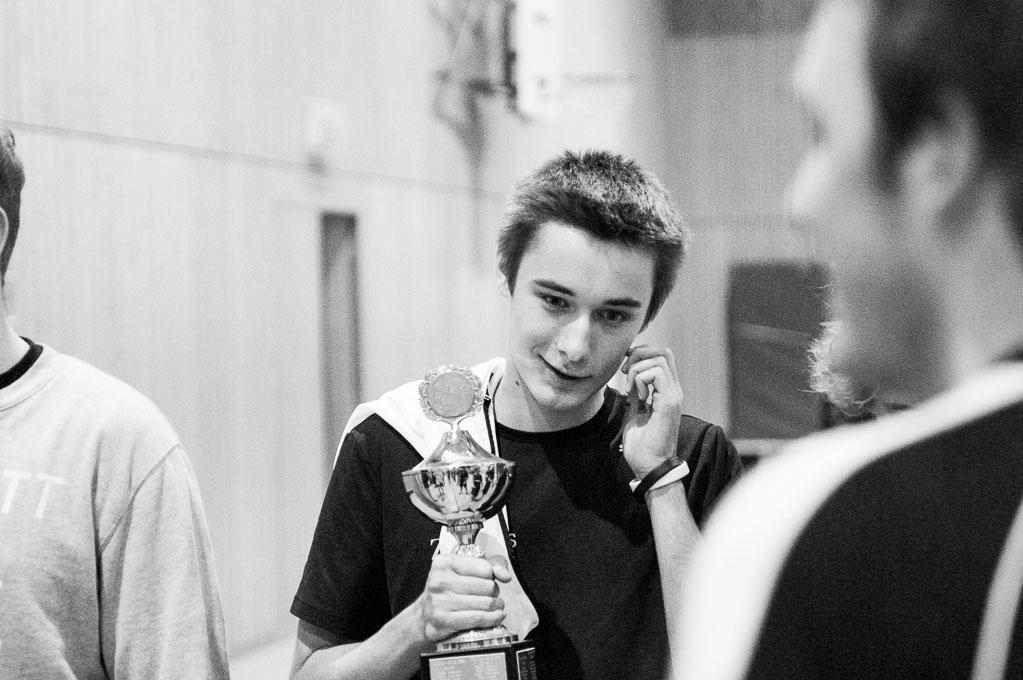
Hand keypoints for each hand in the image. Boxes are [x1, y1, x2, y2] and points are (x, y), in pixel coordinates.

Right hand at [419, 553, 511, 642]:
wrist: (424, 615)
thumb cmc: (447, 590)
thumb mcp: (465, 569)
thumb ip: (490, 564)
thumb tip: (505, 576)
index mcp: (445, 562)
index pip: (485, 567)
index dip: (493, 576)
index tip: (490, 580)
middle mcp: (439, 580)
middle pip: (487, 586)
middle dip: (495, 593)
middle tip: (492, 596)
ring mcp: (439, 601)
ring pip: (485, 603)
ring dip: (497, 607)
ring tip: (497, 607)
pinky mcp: (443, 619)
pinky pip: (477, 618)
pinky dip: (492, 619)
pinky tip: (496, 617)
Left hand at [620, 345, 684, 478]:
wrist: (648, 466)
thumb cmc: (642, 445)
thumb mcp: (635, 412)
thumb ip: (636, 394)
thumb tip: (630, 377)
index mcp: (667, 392)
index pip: (662, 357)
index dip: (641, 354)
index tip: (625, 369)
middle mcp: (674, 391)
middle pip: (663, 352)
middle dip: (638, 355)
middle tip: (625, 374)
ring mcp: (673, 396)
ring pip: (659, 360)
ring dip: (637, 370)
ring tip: (631, 389)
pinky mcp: (669, 403)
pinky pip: (656, 374)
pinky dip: (640, 379)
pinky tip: (638, 397)